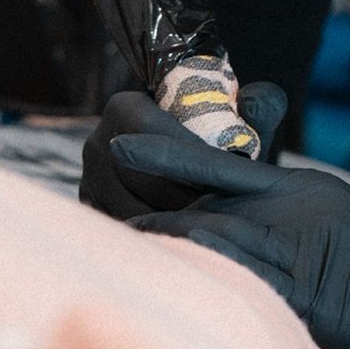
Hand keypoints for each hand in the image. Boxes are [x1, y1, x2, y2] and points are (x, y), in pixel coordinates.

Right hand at [79, 80, 287, 221]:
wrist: (187, 154)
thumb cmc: (216, 135)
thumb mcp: (241, 120)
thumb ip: (259, 106)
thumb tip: (261, 101)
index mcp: (125, 108)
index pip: (159, 140)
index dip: (194, 164)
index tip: (226, 183)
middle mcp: (98, 142)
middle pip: (141, 181)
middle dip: (184, 201)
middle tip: (222, 219)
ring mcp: (89, 179)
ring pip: (130, 212)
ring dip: (167, 227)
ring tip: (206, 237)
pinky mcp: (92, 210)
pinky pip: (122, 231)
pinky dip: (152, 240)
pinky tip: (185, 247)